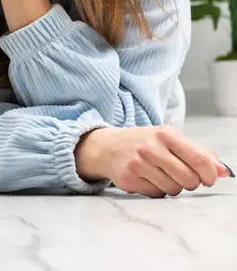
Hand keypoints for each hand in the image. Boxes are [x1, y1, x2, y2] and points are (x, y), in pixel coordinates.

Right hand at [75, 126, 231, 197]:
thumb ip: (198, 153)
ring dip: (173, 187)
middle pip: (189, 179)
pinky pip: (157, 194)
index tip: (209, 178)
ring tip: (162, 175)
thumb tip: (224, 171)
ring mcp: (138, 164)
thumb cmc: (143, 142)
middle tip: (183, 176)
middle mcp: (150, 148)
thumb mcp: (169, 139)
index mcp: (164, 134)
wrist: (106, 147)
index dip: (210, 174)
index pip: (199, 160)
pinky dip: (157, 190)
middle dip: (191, 182)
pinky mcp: (129, 179)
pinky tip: (148, 179)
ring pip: (174, 189)